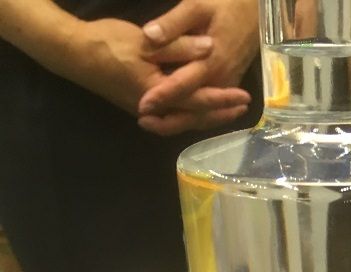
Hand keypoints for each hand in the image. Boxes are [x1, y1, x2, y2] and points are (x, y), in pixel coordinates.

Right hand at [70, 18, 249, 133]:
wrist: (74, 54)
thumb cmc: (108, 44)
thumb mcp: (147, 41)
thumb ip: (180, 46)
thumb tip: (210, 48)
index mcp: (159, 93)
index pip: (198, 99)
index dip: (222, 99)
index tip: (243, 97)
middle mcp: (155, 108)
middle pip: (194, 116)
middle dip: (218, 113)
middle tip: (241, 108)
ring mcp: (147, 109)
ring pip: (183, 118)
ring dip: (205, 115)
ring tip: (226, 110)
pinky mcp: (141, 104)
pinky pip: (172, 113)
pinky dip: (189, 111)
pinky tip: (198, 106)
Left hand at [138, 0, 259, 121]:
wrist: (255, 11)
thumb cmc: (225, 5)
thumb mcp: (197, 6)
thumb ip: (173, 23)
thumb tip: (149, 36)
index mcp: (212, 62)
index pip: (183, 85)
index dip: (163, 96)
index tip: (143, 105)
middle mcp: (220, 81)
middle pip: (194, 111)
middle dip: (169, 121)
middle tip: (144, 123)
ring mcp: (226, 87)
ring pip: (202, 115)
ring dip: (179, 123)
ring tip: (153, 125)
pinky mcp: (228, 87)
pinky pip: (209, 110)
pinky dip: (192, 118)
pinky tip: (174, 120)